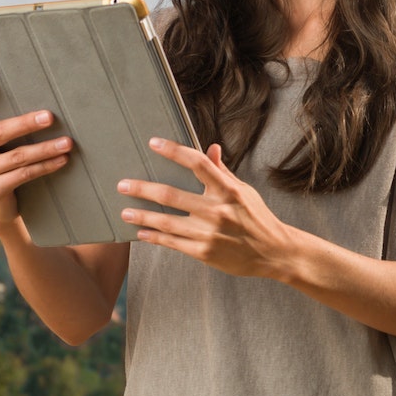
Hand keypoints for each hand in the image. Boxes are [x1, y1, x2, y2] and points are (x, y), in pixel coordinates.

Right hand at [0, 76, 73, 233]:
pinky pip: (24, 174)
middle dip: (27, 123)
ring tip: (67, 142)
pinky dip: (46, 166)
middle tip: (50, 117)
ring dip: (46, 148)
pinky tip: (61, 160)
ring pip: (17, 156)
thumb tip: (42, 105)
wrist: (1, 204)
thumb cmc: (4, 163)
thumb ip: (4, 126)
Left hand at [119, 139, 302, 279]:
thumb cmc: (258, 219)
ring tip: (125, 212)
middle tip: (122, 185)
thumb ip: (223, 171)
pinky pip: (172, 243)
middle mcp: (216, 210)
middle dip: (142, 189)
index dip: (174, 151)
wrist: (274, 252)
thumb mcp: (245, 191)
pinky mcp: (204, 252)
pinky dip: (154, 237)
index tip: (154, 143)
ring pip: (165, 222)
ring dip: (142, 216)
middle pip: (170, 194)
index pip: (197, 163)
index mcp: (228, 190)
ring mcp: (208, 233)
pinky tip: (142, 233)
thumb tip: (211, 147)